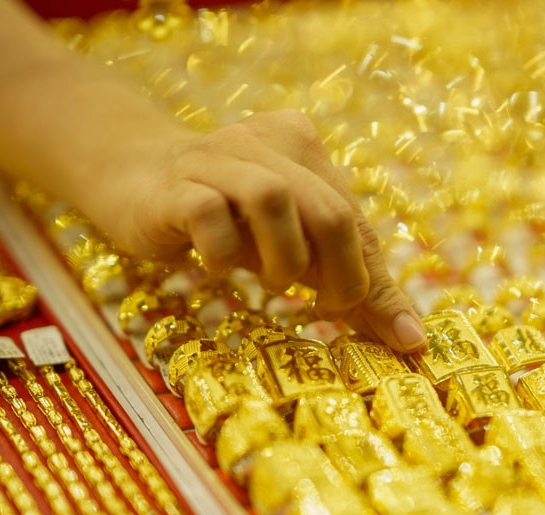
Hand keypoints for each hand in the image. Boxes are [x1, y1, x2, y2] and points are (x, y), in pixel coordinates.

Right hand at [91, 110, 426, 351]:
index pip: (354, 217)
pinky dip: (223, 252)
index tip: (398, 337)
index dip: (374, 278)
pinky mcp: (173, 186)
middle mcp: (263, 143)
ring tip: (275, 284)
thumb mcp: (295, 245)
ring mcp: (214, 159)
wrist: (132, 178)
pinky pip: (207, 213)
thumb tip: (412, 342)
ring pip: (271, 198)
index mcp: (303, 147)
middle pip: (326, 207)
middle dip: (341, 270)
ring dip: (283, 257)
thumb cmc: (228, 216)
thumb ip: (351, 284)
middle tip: (332, 308)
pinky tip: (221, 270)